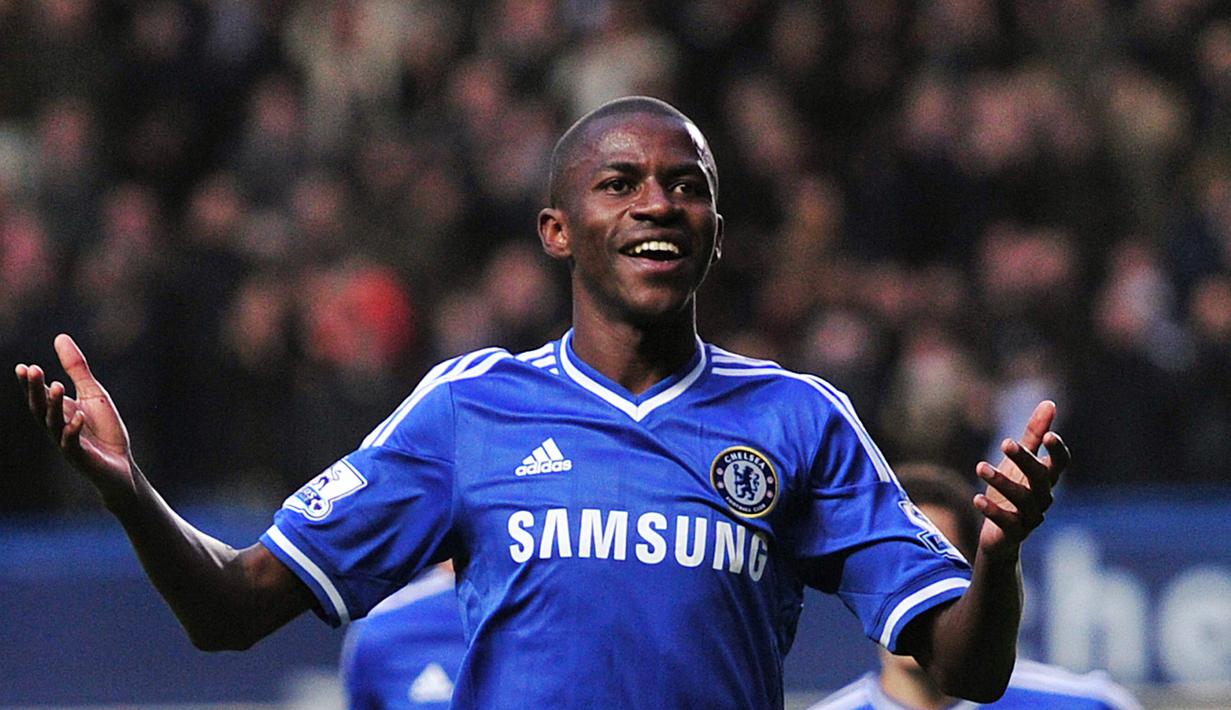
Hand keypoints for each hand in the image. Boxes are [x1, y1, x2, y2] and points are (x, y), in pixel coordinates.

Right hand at [15, 334, 136, 507]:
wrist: (121, 466)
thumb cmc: (105, 429)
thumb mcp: (93, 393)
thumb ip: (77, 368)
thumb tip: (60, 337)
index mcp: (59, 411)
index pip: (40, 395)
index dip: (30, 383)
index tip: (22, 367)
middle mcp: (58, 426)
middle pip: (40, 407)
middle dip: (35, 390)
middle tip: (31, 370)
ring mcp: (67, 443)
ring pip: (54, 423)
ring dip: (53, 405)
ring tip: (57, 385)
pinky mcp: (81, 457)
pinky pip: (72, 443)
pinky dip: (72, 430)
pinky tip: (78, 416)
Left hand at [973, 400, 1070, 560]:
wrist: (1000, 535)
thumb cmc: (1012, 490)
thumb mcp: (1019, 461)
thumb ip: (1033, 434)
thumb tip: (1050, 403)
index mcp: (1046, 478)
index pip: (1060, 463)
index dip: (1057, 450)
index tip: (1048, 434)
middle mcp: (1043, 497)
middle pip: (1040, 477)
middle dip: (1024, 459)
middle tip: (1005, 442)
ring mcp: (1031, 516)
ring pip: (1023, 499)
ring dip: (1002, 481)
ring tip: (979, 467)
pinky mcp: (1014, 533)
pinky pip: (1007, 522)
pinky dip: (993, 510)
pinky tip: (977, 499)